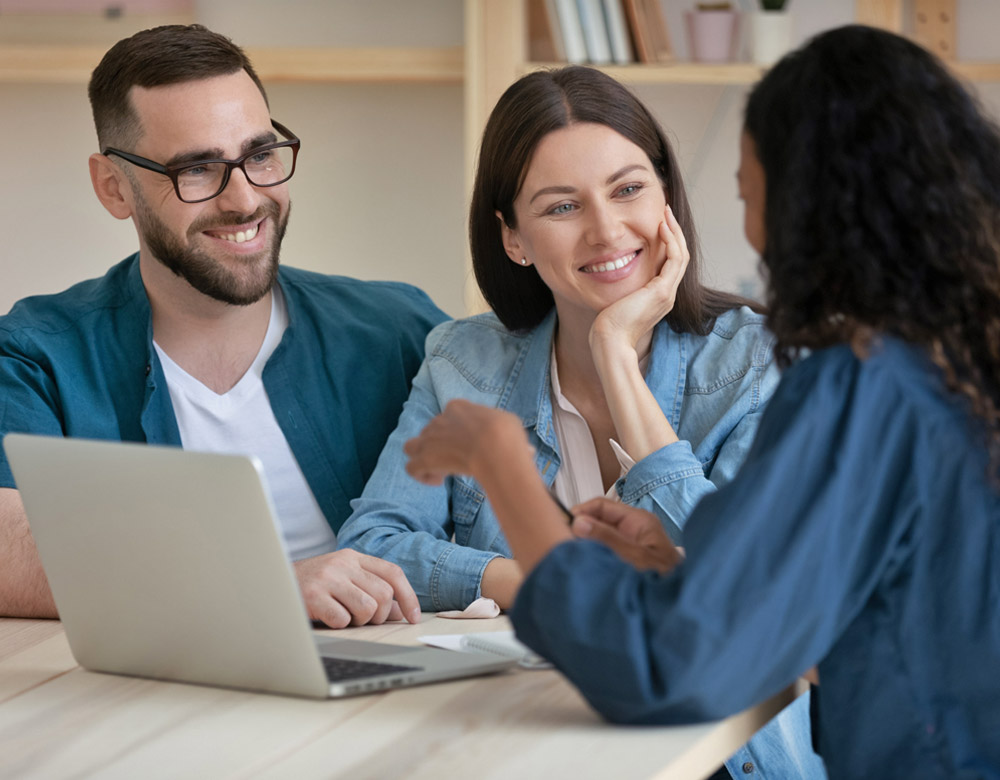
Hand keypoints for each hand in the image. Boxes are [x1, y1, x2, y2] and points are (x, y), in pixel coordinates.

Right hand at [294, 548, 420, 628]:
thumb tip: (399, 611)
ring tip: (343, 616)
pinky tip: (326, 618)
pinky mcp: (313, 596)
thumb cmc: (312, 586)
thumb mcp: (342, 579)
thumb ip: (370, 589)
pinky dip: (339, 625)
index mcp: (353, 557)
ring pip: (367, 608)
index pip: (393, 573)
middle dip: (378, 615)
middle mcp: (342, 563)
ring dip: (359, 621)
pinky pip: (343, 620)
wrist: (271, 582)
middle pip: (383, 594)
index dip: (408, 596)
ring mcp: (327, 578)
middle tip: (362, 619)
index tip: (413, 617)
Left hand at [404, 400, 532, 485]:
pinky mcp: (424, 458)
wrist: (496, 447)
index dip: (457, 432)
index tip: (469, 446)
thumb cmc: (507, 434)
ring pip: (411, 446)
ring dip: (422, 458)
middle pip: (431, 432)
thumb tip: (526, 451)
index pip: (449, 415)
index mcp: (458, 407)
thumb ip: (507, 434)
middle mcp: (439, 419)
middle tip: (458, 462)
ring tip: (439, 470)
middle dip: (441, 447)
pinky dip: (422, 475)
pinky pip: (412, 468)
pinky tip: (439, 481)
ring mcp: (429, 439)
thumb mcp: (510, 425)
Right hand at [570, 497, 682, 573]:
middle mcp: (633, 530)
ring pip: (598, 538)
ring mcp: (629, 546)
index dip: (581, 512)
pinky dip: (592, 558)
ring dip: (585, 546)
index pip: (601, 506)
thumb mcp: (633, 556)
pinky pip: (603, 554)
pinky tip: (584, 567)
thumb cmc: (666, 580)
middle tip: (564, 541)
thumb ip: (606, 538)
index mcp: (638, 521)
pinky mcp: (625, 562)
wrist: (680, 605)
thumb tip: (578, 523)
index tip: (563, 523)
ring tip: (572, 555)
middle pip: (598, 521)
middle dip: (581, 530)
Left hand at [590, 204, 690, 353]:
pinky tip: (660, 227)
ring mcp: (667, 293)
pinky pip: (674, 259)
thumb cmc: (607, 326)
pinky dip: (670, 241)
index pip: (670, 264)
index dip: (668, 242)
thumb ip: (622, 287)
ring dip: (674, 232)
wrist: (610, 341)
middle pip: (680, 256)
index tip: (658, 223)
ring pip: (681, 255)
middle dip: (674, 232)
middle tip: (666, 211)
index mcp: (658, 297)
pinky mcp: (661, 291)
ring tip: (666, 213)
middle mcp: (667, 294)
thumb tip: (610, 272)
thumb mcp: (617, 300)